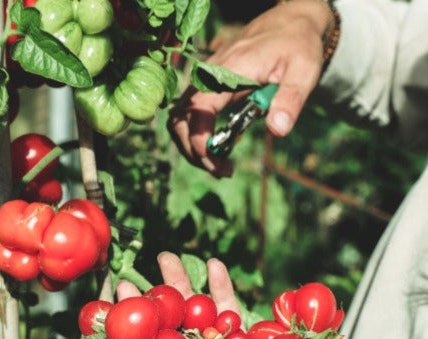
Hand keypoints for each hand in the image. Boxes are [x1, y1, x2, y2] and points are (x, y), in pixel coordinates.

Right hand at [168, 1, 330, 176]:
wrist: (290, 22)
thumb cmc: (297, 45)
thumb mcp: (303, 71)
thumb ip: (290, 100)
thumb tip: (277, 131)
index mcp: (228, 71)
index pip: (198, 109)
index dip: (200, 140)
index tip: (216, 161)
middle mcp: (209, 75)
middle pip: (180, 119)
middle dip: (194, 151)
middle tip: (222, 171)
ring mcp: (205, 81)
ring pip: (180, 120)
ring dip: (192, 148)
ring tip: (220, 165)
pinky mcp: (207, 88)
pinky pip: (190, 116)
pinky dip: (196, 137)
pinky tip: (220, 149)